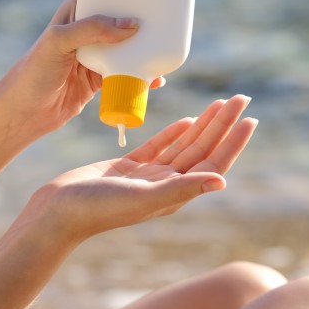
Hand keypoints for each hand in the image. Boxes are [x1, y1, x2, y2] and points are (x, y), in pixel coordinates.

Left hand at [0, 0, 164, 137]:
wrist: (25, 113)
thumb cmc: (33, 72)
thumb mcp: (60, 42)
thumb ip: (92, 30)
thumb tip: (131, 24)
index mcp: (74, 13)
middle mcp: (86, 31)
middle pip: (119, 20)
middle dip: (140, 19)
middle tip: (166, 17)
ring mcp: (94, 56)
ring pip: (126, 48)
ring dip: (143, 49)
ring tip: (164, 47)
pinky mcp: (99, 79)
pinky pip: (126, 73)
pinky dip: (141, 76)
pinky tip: (156, 79)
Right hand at [24, 95, 256, 242]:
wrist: (58, 211)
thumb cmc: (97, 208)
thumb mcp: (142, 198)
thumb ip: (181, 188)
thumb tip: (222, 181)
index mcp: (174, 194)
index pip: (213, 163)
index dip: (233, 141)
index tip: (249, 118)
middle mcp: (166, 186)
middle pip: (203, 150)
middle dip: (223, 124)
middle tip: (240, 98)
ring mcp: (149, 177)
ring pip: (184, 145)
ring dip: (204, 124)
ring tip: (221, 103)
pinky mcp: (130, 168)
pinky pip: (160, 147)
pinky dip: (175, 133)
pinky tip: (189, 120)